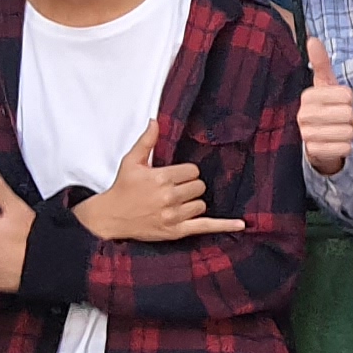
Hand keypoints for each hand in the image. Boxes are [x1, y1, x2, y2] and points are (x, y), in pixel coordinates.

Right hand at [75, 119, 245, 243]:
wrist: (111, 216)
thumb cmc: (123, 188)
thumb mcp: (131, 161)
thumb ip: (147, 141)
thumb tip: (156, 121)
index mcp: (161, 178)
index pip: (193, 171)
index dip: (186, 173)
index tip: (174, 177)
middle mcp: (169, 197)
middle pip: (199, 187)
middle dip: (190, 187)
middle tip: (174, 190)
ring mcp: (174, 215)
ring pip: (201, 204)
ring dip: (193, 203)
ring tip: (176, 204)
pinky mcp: (177, 231)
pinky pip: (206, 226)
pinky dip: (225, 226)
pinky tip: (241, 225)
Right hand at [298, 36, 352, 177]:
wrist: (316, 139)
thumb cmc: (325, 107)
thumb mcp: (325, 85)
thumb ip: (321, 63)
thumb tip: (312, 39)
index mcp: (308, 96)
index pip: (346, 95)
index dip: (349, 99)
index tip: (340, 101)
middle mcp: (304, 115)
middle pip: (348, 114)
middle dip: (350, 117)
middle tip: (340, 118)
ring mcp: (307, 134)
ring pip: (347, 132)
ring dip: (348, 132)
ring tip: (337, 129)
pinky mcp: (314, 152)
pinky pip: (344, 148)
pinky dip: (346, 147)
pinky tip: (336, 142)